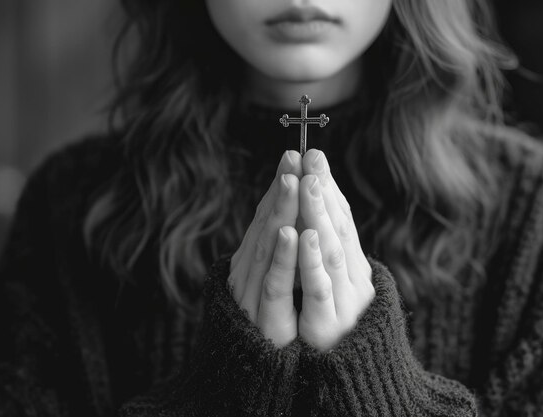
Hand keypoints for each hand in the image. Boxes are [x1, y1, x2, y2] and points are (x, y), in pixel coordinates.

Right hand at [229, 151, 301, 347]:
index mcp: (254, 263)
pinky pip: (272, 284)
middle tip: (293, 155)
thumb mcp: (271, 282)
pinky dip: (281, 257)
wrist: (248, 374)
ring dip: (279, 212)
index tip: (294, 156)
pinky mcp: (262, 319)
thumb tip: (288, 217)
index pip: (268, 218)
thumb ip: (274, 252)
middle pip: (266, 225)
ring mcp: (253, 295)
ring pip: (266, 247)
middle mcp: (249, 274)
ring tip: (291, 180)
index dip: (280, 187)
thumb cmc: (266, 322)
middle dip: (281, 190)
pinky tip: (290, 232)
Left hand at [297, 149, 374, 351]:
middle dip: (325, 191)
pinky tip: (304, 235)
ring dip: (320, 215)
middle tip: (313, 156)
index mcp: (352, 267)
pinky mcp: (327, 325)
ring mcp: (342, 301)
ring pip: (331, 252)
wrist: (357, 379)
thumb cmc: (339, 328)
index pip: (342, 221)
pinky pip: (319, 289)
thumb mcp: (336, 287)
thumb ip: (332, 256)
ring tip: (310, 183)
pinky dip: (311, 262)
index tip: (314, 156)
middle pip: (338, 229)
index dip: (328, 188)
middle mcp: (352, 279)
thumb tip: (320, 218)